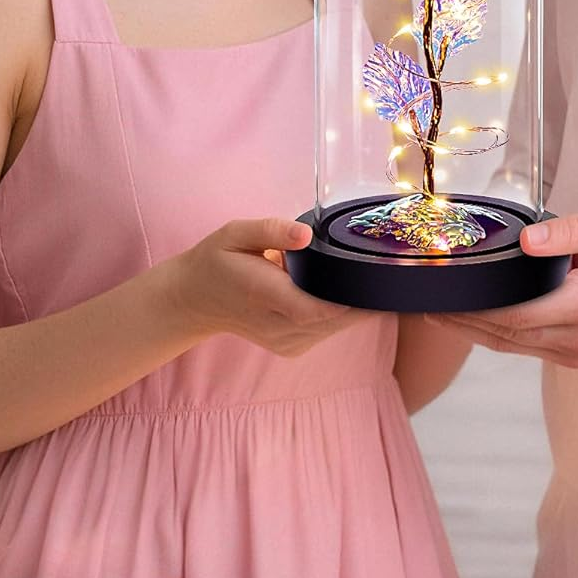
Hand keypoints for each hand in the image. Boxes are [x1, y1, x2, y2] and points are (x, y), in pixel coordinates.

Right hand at [169, 217, 367, 355]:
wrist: (196, 299)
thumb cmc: (218, 261)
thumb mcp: (235, 233)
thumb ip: (271, 230)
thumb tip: (306, 235)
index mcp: (264, 295)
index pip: (318, 309)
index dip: (352, 299)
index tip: (374, 278)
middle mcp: (277, 326)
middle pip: (334, 321)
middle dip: (362, 299)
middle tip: (382, 271)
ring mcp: (284, 342)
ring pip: (334, 329)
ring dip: (353, 307)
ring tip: (361, 277)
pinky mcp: (290, 347)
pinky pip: (326, 332)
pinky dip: (339, 315)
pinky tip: (339, 293)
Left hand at [427, 209, 577, 368]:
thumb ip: (576, 232)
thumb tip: (528, 242)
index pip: (518, 313)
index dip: (473, 307)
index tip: (439, 289)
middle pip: (504, 336)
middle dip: (460, 320)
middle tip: (420, 297)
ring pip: (511, 347)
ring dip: (472, 331)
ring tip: (435, 305)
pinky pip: (527, 346)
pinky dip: (497, 334)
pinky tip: (475, 314)